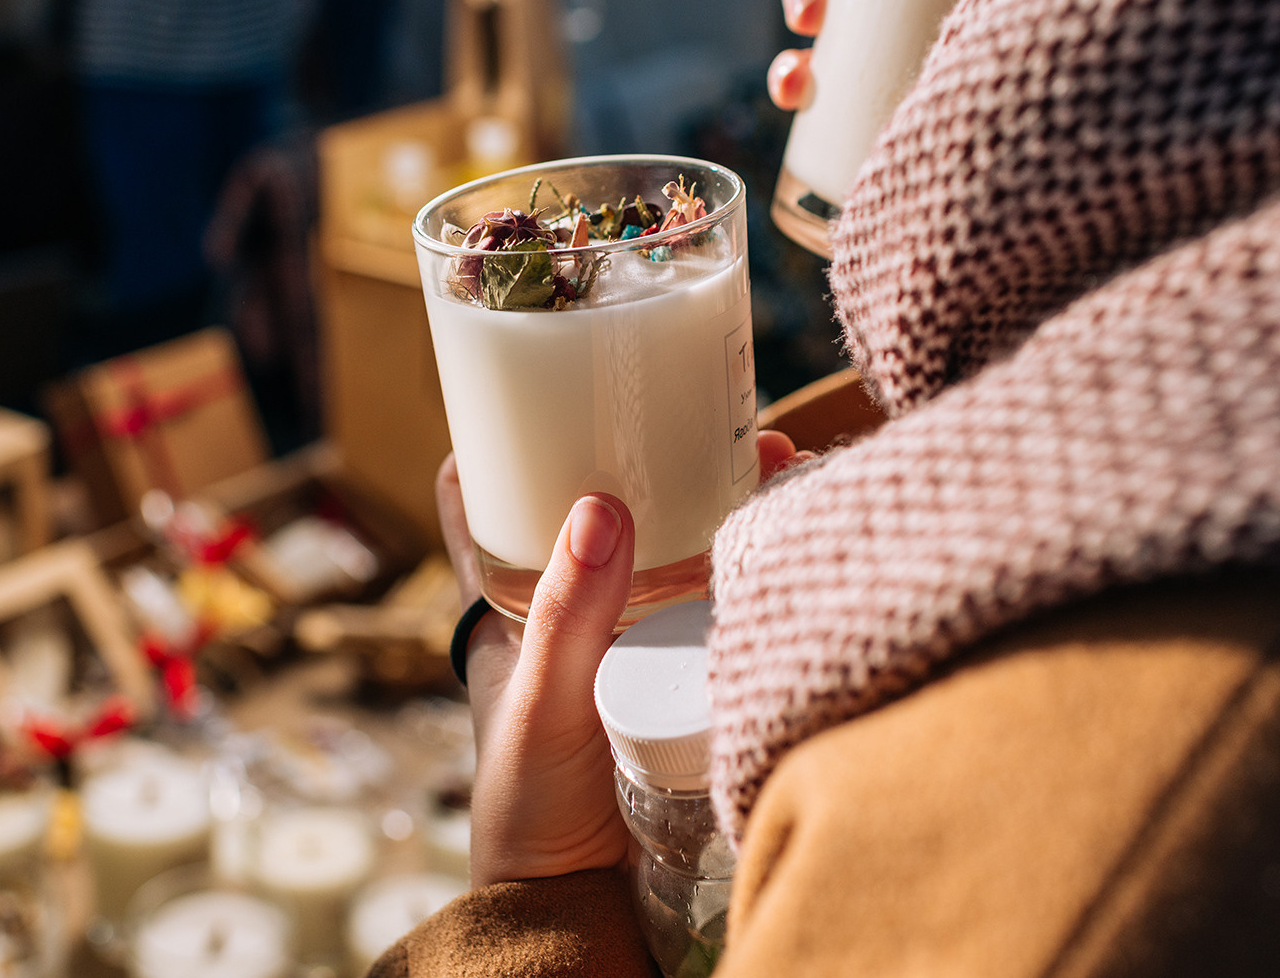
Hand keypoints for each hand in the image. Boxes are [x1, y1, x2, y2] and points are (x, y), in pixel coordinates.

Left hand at [440, 432, 811, 885]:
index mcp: (514, 603)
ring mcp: (633, 636)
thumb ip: (570, 616)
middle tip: (704, 397)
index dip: (505, 435)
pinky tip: (792, 525)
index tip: (541, 372)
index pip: (487, 498)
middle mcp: (574, 607)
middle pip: (605, 504)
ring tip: (770, 448)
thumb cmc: (530, 810)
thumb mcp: (540, 704)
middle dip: (652, 450)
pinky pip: (717, 598)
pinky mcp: (686, 669)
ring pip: (673, 543)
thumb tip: (602, 506)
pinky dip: (751, 560)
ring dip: (716, 495)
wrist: (589, 908)